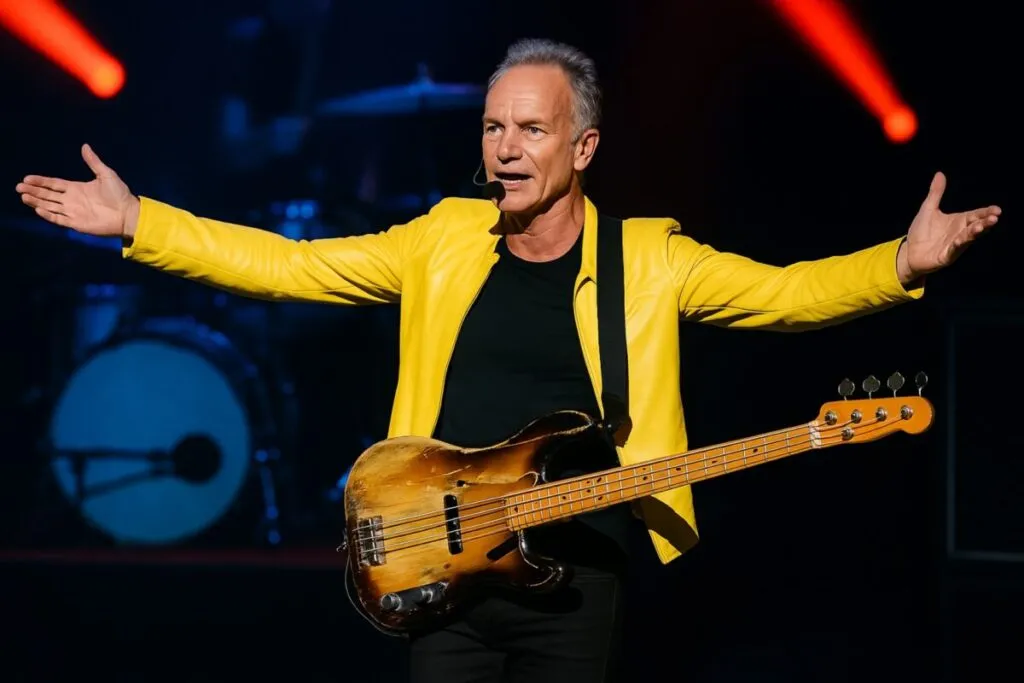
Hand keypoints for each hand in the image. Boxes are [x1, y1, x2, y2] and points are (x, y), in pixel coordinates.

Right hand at [15, 143, 139, 238]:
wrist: (129, 213)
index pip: (53, 184)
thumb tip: (85, 146)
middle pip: (48, 195)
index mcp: (76, 188)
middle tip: (19, 186)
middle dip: (34, 190)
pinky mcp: (76, 224)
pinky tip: (38, 209)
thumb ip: (93, 162)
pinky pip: (59, 219)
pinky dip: (48, 215)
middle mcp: (71, 200)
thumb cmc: (119, 194)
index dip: (40, 181)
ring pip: (50, 206)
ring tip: (23, 196)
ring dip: (36, 201)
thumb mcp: (106, 174)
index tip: (27, 178)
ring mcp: (73, 212)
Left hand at [896, 172, 1000, 283]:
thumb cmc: (921, 231)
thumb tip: (939, 173)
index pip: (976, 215)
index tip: (997, 210)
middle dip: (986, 222)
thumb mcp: (928, 209)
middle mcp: (960, 232)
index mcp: (959, 221)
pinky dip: (957, 245)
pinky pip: (953, 250)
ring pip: (967, 238)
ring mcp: (955, 245)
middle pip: (976, 226)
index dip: (986, 212)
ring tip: (980, 227)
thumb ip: (935, 193)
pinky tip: (960, 241)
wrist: (909, 251)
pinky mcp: (946, 256)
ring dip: (974, 233)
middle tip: (994, 218)